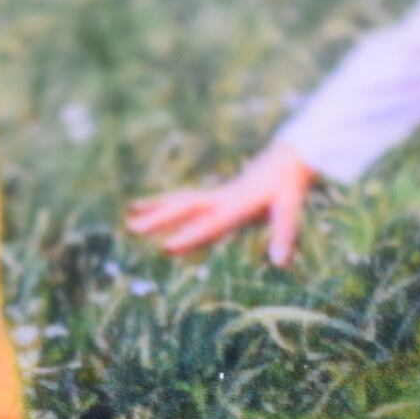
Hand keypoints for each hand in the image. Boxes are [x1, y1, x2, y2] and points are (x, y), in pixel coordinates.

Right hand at [127, 142, 317, 266]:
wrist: (288, 155)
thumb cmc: (290, 183)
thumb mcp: (291, 207)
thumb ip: (285, 233)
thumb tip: (280, 263)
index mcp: (237, 203)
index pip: (210, 224)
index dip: (190, 236)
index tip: (165, 248)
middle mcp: (220, 198)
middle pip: (184, 208)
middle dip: (158, 219)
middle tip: (132, 228)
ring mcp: (214, 195)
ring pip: (179, 202)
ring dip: (154, 210)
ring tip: (128, 219)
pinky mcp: (213, 196)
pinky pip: (183, 200)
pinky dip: (163, 204)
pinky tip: (145, 209)